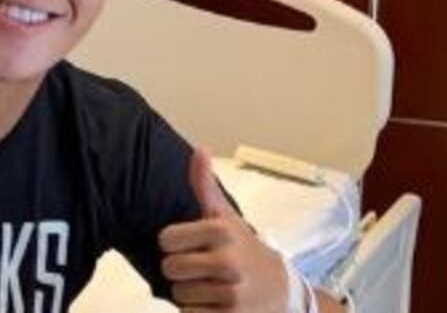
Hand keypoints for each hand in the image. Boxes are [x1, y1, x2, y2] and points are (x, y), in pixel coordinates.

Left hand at [158, 147, 289, 311]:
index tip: (190, 243)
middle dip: (181, 271)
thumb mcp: (225, 215)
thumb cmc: (243, 247)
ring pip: (179, 295)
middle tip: (201, 268)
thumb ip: (205, 185)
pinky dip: (198, 312)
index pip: (166, 239)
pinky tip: (216, 304)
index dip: (173, 243)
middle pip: (170, 268)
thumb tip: (199, 149)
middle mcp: (228, 261)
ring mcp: (231, 292)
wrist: (280, 289)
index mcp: (221, 231)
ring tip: (211, 285)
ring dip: (190, 293)